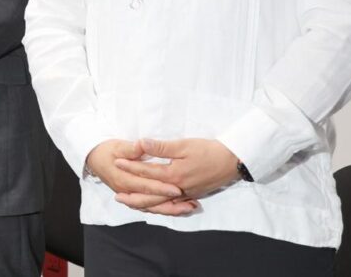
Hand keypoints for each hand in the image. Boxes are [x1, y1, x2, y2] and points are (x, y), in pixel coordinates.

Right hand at [86, 139, 190, 214]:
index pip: (146, 186)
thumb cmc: (107, 151)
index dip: (162, 188)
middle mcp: (128, 192)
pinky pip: (150, 207)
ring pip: (152, 207)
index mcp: (124, 180)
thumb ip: (132, 149)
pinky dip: (164, 209)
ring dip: (171, 209)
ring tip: (189, 209)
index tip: (177, 188)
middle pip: (152, 201)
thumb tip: (142, 144)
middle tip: (190, 203)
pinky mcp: (133, 197)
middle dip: (171, 203)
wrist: (94, 159)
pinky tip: (178, 208)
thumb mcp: (118, 146)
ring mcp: (130, 197)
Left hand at [113, 138, 239, 212]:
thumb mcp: (184, 145)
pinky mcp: (192, 196)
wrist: (233, 161)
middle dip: (133, 196)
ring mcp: (186, 195)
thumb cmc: (208, 150)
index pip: (146, 172)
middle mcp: (178, 189)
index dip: (130, 166)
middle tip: (117, 197)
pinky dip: (160, 207)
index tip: (116, 162)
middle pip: (151, 197)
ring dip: (145, 205)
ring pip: (161, 204)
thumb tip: (140, 143)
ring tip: (131, 204)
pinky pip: (172, 206)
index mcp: (173, 175)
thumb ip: (161, 147)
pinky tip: (154, 206)